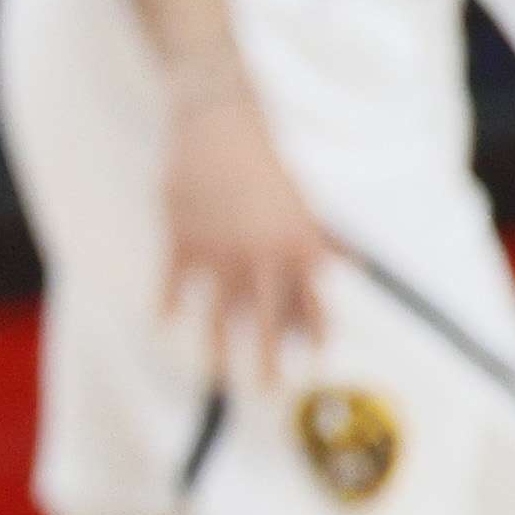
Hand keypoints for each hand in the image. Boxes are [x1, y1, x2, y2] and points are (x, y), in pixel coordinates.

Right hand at [159, 74, 330, 391]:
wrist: (218, 123)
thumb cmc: (265, 159)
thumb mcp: (302, 199)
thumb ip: (321, 237)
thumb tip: (351, 261)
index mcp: (296, 247)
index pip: (313, 303)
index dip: (316, 335)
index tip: (316, 363)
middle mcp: (261, 257)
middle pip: (268, 322)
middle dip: (269, 361)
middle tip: (268, 392)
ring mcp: (219, 252)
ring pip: (219, 314)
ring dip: (217, 349)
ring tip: (215, 375)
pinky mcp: (183, 241)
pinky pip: (173, 284)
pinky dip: (167, 305)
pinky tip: (163, 324)